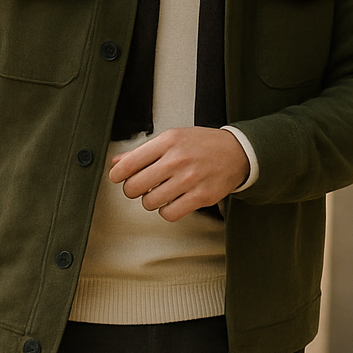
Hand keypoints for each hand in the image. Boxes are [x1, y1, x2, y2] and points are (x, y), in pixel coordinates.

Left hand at [108, 127, 249, 220]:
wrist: (237, 152)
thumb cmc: (201, 145)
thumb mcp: (172, 138)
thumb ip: (143, 151)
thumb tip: (116, 163)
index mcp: (168, 141)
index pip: (128, 164)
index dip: (117, 175)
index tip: (119, 178)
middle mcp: (177, 159)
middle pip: (134, 187)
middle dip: (132, 190)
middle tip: (139, 188)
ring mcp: (189, 179)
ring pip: (149, 203)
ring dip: (150, 201)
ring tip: (159, 193)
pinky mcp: (201, 196)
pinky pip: (169, 214)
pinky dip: (166, 211)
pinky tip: (171, 202)